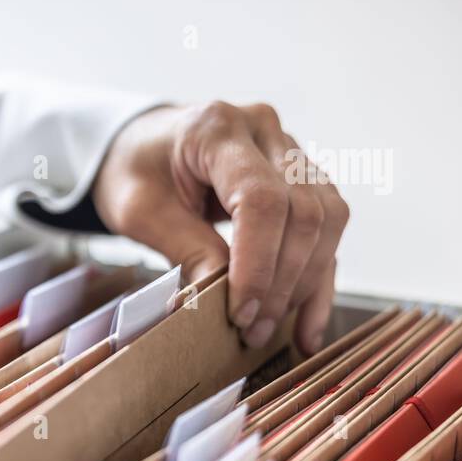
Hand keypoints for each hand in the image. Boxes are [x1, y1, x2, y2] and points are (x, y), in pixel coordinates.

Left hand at [94, 102, 348, 353]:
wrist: (143, 146)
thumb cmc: (135, 171)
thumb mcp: (139, 210)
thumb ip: (183, 247)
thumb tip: (218, 300)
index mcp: (217, 129)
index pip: (260, 199)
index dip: (257, 264)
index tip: (241, 312)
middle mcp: (265, 131)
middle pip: (303, 212)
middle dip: (282, 282)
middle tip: (252, 331)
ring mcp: (289, 151)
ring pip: (326, 221)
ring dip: (306, 284)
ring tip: (273, 331)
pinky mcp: (301, 179)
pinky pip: (325, 230)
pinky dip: (318, 280)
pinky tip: (306, 324)